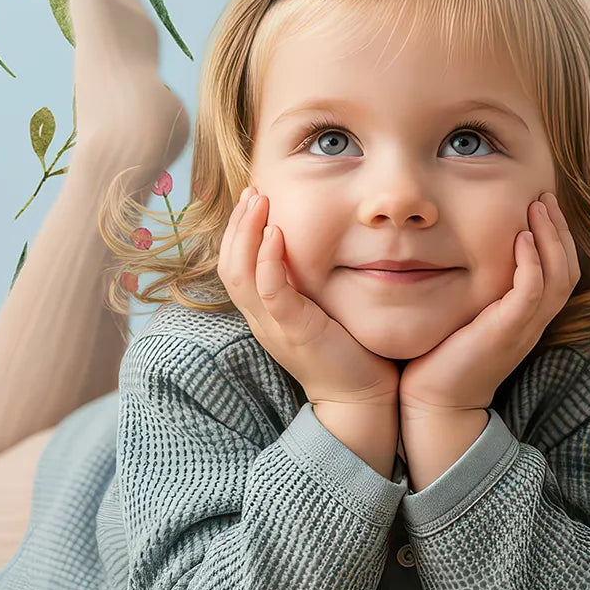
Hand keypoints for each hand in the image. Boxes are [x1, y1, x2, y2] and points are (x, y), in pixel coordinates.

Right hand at [218, 187, 399, 407]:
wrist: (361, 399)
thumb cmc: (349, 351)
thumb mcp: (322, 309)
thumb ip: (311, 283)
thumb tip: (324, 246)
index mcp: (265, 312)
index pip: (234, 265)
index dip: (238, 231)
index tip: (254, 198)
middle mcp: (261, 318)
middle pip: (228, 264)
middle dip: (237, 223)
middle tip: (252, 190)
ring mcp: (274, 326)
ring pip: (239, 274)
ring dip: (246, 233)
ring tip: (258, 201)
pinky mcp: (294, 332)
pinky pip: (269, 292)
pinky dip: (267, 261)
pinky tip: (276, 234)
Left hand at [398, 190, 580, 416]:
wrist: (435, 402)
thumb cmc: (443, 358)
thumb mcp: (467, 315)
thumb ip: (478, 289)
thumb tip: (462, 252)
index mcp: (528, 317)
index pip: (561, 272)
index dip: (558, 237)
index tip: (542, 205)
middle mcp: (533, 322)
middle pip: (568, 269)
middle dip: (560, 229)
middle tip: (545, 196)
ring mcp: (524, 328)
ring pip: (558, 277)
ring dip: (551, 237)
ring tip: (538, 206)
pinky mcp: (506, 332)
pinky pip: (532, 291)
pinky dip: (532, 262)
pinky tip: (521, 238)